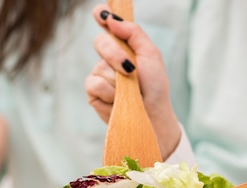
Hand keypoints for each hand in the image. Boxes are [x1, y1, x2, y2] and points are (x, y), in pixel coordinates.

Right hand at [85, 5, 181, 158]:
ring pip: (99, 67)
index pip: (106, 23)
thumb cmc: (154, 86)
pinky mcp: (93, 93)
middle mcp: (108, 57)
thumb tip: (112, 19)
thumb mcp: (151, 55)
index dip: (101, 15)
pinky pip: (95, 84)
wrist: (152, 115)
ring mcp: (99, 74)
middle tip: (130, 69)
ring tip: (130, 91)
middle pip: (100, 42)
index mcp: (122, 44)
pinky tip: (118, 101)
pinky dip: (110, 93)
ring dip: (118, 81)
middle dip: (115, 55)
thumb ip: (134, 33)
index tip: (101, 14)